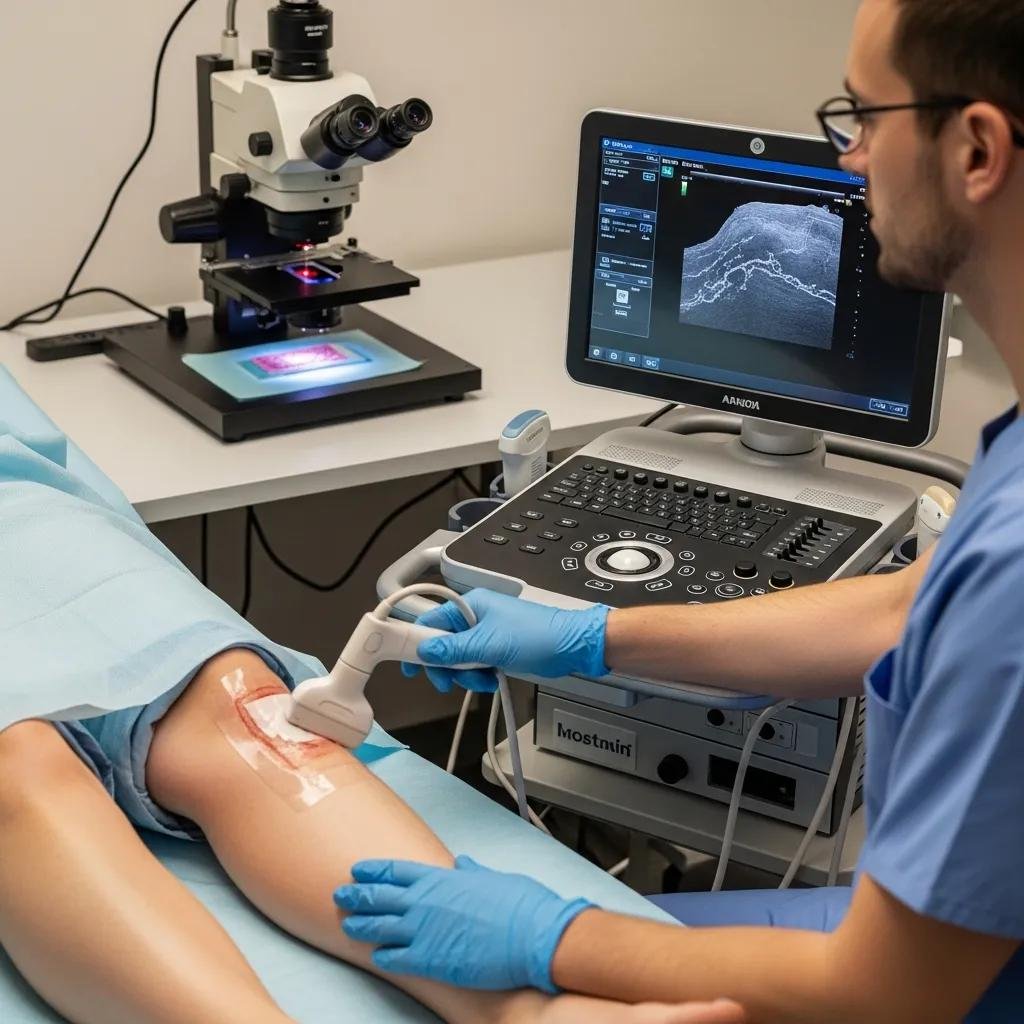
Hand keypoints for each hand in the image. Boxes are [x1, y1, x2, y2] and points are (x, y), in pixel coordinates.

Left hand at [335, 855, 592, 991]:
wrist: (533, 936)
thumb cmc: (519, 904)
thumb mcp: (494, 878)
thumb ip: (473, 872)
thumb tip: (463, 863)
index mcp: (441, 878)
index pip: (396, 871)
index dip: (374, 871)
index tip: (358, 870)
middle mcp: (426, 901)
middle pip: (380, 896)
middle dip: (357, 895)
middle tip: (340, 894)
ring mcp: (424, 931)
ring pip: (380, 927)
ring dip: (362, 925)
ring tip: (348, 924)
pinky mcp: (430, 959)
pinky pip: (396, 958)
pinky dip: (384, 956)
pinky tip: (377, 957)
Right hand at [401, 589, 609, 693]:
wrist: (573, 647)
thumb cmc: (537, 636)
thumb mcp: (490, 645)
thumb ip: (454, 649)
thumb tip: (423, 650)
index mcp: (471, 606)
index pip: (431, 621)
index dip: (416, 642)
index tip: (408, 665)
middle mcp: (475, 617)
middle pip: (442, 643)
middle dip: (445, 666)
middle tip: (448, 682)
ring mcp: (486, 634)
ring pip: (458, 658)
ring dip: (465, 674)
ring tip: (483, 678)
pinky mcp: (496, 650)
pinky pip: (474, 664)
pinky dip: (478, 675)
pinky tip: (492, 679)